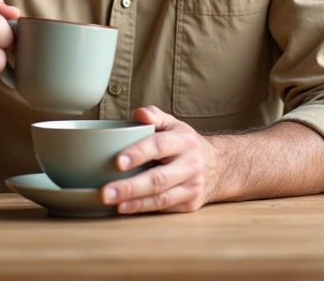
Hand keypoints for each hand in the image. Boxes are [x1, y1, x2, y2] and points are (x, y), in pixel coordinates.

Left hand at [101, 106, 219, 213]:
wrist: (219, 166)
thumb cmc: (186, 144)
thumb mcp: (174, 124)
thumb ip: (154, 115)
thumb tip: (139, 114)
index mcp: (184, 141)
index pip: (160, 145)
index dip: (138, 153)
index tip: (117, 162)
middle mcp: (191, 165)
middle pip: (158, 179)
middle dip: (130, 187)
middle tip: (105, 192)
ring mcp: (192, 187)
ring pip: (161, 198)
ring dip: (134, 202)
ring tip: (112, 202)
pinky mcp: (190, 204)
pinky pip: (164, 208)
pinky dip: (143, 209)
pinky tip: (125, 207)